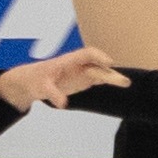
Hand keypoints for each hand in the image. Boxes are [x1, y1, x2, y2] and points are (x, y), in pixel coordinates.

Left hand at [0, 48, 125, 110]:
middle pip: (98, 66)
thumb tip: (62, 103)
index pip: (87, 54)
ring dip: (113, 78)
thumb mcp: (41, 87)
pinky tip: (119, 83)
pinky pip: (98, 79)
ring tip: (127, 83)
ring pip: (101, 73)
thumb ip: (52, 93)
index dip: (99, 57)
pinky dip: (109, 81)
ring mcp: (82, 72)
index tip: (109, 64)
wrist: (31, 81)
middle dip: (110, 73)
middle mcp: (79, 65)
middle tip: (124, 81)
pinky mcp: (83, 80)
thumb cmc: (35, 79)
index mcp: (69, 60)